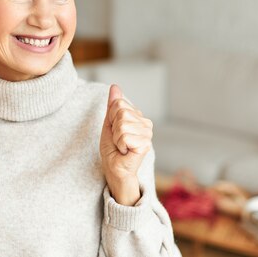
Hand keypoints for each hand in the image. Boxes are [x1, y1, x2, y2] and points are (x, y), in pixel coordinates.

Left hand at [99, 84, 152, 204]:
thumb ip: (113, 105)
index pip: (119, 103)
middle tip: (118, 141)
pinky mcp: (145, 144)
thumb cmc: (113, 149)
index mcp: (139, 116)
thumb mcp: (109, 124)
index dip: (111, 118)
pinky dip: (120, 145)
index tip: (115, 131)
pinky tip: (126, 151)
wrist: (115, 170)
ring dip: (116, 138)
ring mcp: (147, 133)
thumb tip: (115, 86)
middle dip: (113, 128)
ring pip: (122, 124)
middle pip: (121, 112)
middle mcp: (146, 123)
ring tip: (122, 147)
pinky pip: (124, 136)